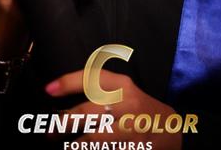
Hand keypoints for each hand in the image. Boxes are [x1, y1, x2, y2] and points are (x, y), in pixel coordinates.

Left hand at [45, 69, 182, 149]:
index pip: (92, 77)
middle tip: (50, 130)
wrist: (172, 129)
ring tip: (65, 145)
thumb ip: (100, 89)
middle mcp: (127, 104)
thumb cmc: (140, 108)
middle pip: (89, 111)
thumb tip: (63, 91)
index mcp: (123, 85)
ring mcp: (131, 128)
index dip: (68, 82)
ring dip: (75, 143)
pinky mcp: (133, 147)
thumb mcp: (125, 90)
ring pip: (95, 137)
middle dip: (65, 121)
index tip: (48, 89)